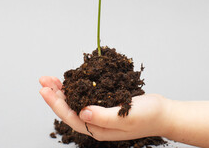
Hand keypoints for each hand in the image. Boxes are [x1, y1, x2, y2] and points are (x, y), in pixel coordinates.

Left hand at [39, 76, 169, 140]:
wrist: (164, 113)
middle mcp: (96, 123)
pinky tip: (74, 81)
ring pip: (76, 102)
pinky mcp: (105, 105)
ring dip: (64, 91)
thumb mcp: (126, 116)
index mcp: (98, 129)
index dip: (56, 103)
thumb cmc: (148, 116)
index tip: (45, 89)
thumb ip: (104, 117)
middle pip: (69, 109)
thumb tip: (82, 112)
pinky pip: (86, 96)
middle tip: (44, 79)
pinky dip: (78, 88)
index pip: (71, 116)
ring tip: (52, 79)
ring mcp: (100, 114)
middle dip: (55, 94)